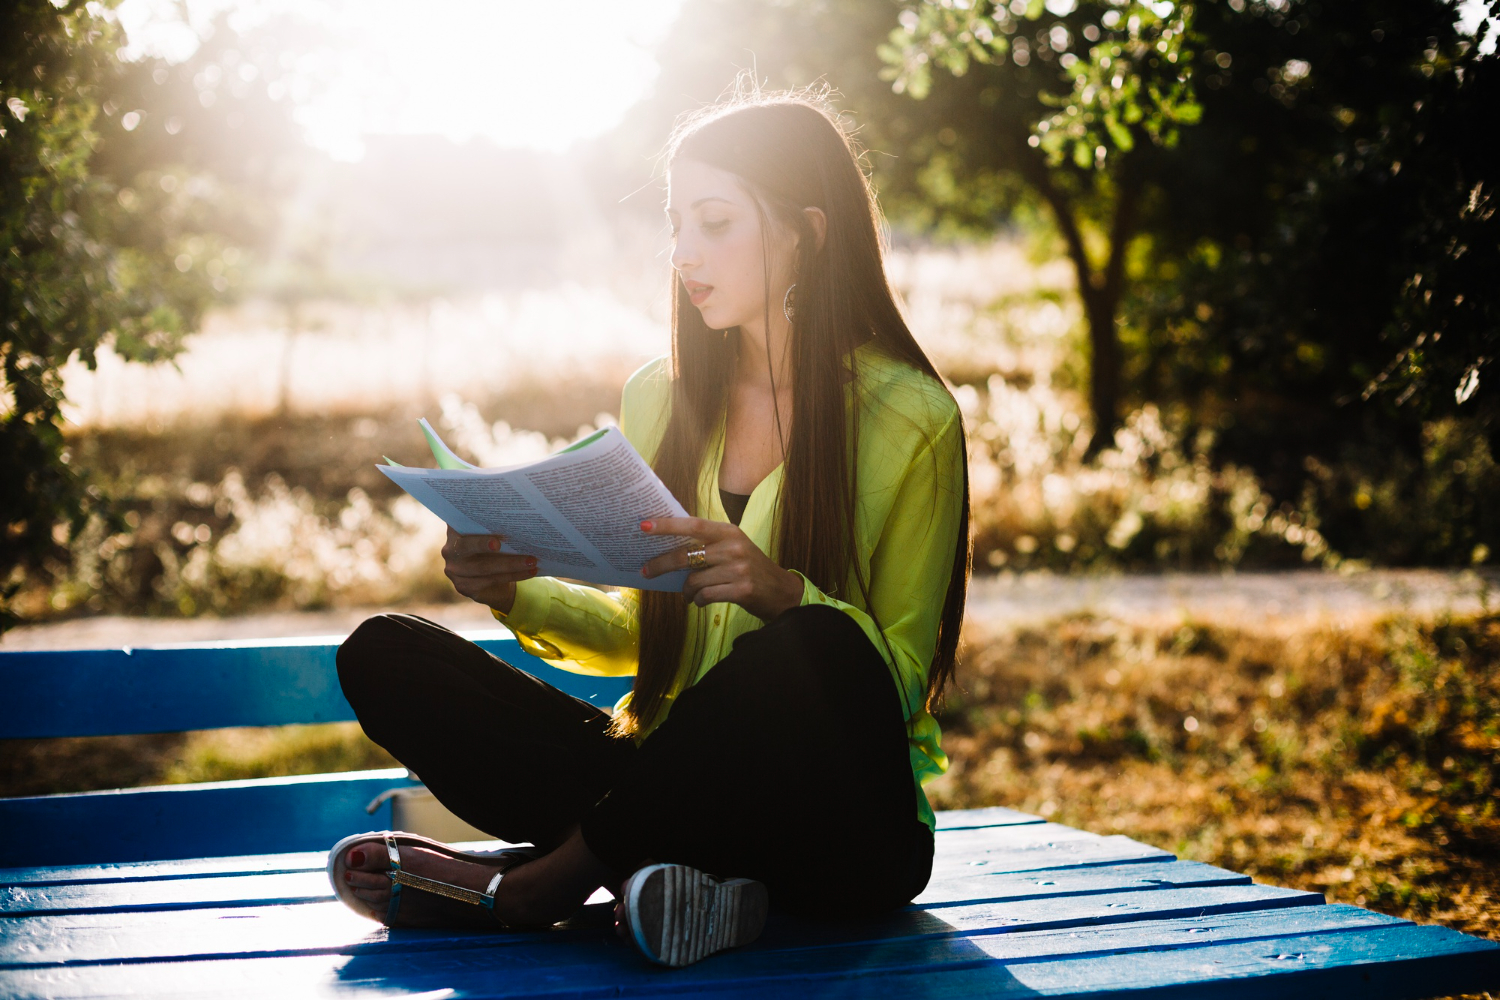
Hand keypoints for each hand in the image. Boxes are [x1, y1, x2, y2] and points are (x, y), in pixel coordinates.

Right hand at [441, 527, 537, 613]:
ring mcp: (454, 570)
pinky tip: (529, 572)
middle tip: (500, 543)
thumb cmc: (495, 550)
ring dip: (510, 564)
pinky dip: (513, 576)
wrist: (494, 579)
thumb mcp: (494, 535)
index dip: (470, 521)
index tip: (483, 519)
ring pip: (483, 567)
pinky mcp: (463, 586)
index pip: (460, 521)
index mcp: (455, 530)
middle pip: (466, 546)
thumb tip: (515, 520)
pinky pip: (490, 580)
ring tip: (532, 561)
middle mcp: (450, 549)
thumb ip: (495, 527)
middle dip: (484, 544)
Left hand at [639, 517, 803, 620]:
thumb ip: (708, 545)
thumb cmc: (749, 569)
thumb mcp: (733, 548)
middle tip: (646, 571)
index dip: (667, 525)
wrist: (781, 591)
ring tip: (688, 594)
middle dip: (661, 564)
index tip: (643, 526)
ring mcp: (738, 569)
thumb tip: (669, 550)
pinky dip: (698, 600)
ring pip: (693, 580)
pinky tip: (700, 601)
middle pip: (686, 555)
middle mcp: (734, 547)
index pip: (693, 525)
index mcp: (729, 532)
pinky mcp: (741, 590)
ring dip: (686, 591)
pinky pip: (705, 595)